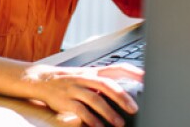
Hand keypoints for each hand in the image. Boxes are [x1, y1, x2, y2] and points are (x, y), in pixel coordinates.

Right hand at [24, 63, 142, 126]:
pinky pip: (80, 111)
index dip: (132, 72)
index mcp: (94, 72)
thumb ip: (104, 83)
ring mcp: (75, 88)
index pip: (117, 68)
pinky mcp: (66, 101)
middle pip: (107, 84)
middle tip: (134, 109)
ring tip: (119, 124)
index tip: (147, 79)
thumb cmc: (70, 81)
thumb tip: (126, 94)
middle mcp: (86, 78)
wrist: (42, 80)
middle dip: (122, 97)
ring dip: (108, 112)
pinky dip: (91, 120)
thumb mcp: (87, 77)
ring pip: (95, 99)